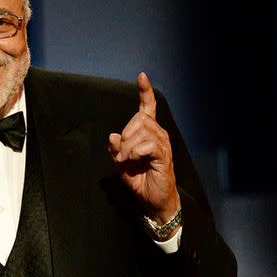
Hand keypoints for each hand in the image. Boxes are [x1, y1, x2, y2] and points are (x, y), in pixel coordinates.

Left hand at [107, 72, 179, 223]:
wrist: (152, 200)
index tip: (141, 76)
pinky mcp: (163, 154)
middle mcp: (158, 133)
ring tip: (127, 161)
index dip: (144, 92)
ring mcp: (162, 143)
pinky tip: (134, 161)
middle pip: (137, 119)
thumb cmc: (139, 179)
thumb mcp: (121, 162)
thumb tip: (113, 136)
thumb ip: (115, 148)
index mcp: (148, 132)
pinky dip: (134, 153)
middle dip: (123, 138)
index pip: (148, 107)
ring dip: (127, 148)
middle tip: (121, 157)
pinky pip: (146, 144)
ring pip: (140, 131)